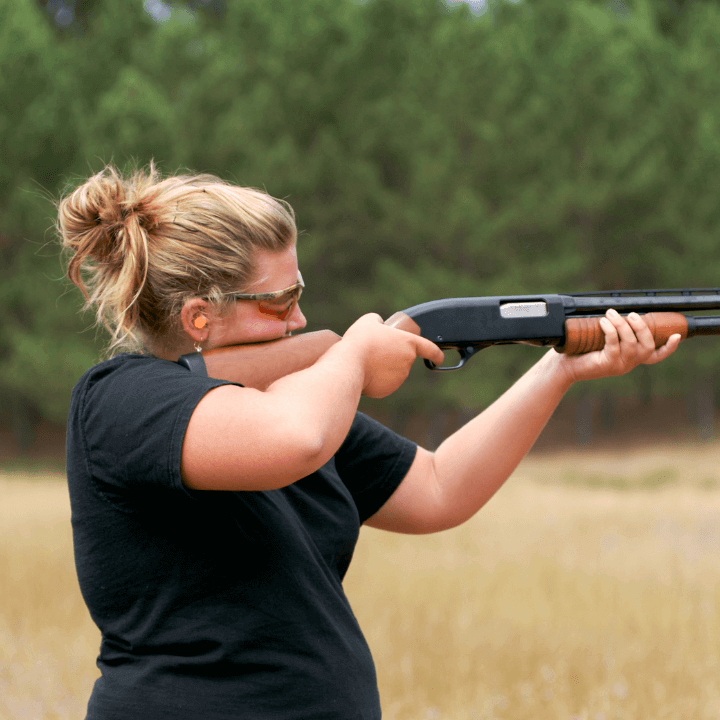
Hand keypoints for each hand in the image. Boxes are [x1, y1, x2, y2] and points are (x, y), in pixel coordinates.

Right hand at [342, 313, 444, 397]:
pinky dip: (376, 380)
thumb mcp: (369, 321)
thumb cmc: (360, 340)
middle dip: (392, 357)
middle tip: (375, 351)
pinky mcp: (388, 390)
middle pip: (403, 359)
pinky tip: (365, 373)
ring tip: (366, 361)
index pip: (430, 349)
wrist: (349, 364)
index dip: (436, 354)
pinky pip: (384, 384)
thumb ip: (379, 321)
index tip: (439, 359)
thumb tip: (379, 326)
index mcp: (408, 343)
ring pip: (392, 372)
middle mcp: (407, 362)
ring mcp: (399, 378)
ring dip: (383, 368)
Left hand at [556, 308, 680, 384]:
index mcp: (631, 359)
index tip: (676, 336)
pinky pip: (614, 345)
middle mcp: (628, 364)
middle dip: (642, 327)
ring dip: (622, 325)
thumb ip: (614, 331)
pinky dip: (611, 331)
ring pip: (631, 344)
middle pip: (647, 346)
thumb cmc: (581, 351)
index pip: (655, 356)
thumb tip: (617, 310)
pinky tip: (604, 322)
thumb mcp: (602, 340)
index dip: (668, 348)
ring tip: (610, 313)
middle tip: (631, 314)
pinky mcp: (607, 364)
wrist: (564, 366)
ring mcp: (619, 365)